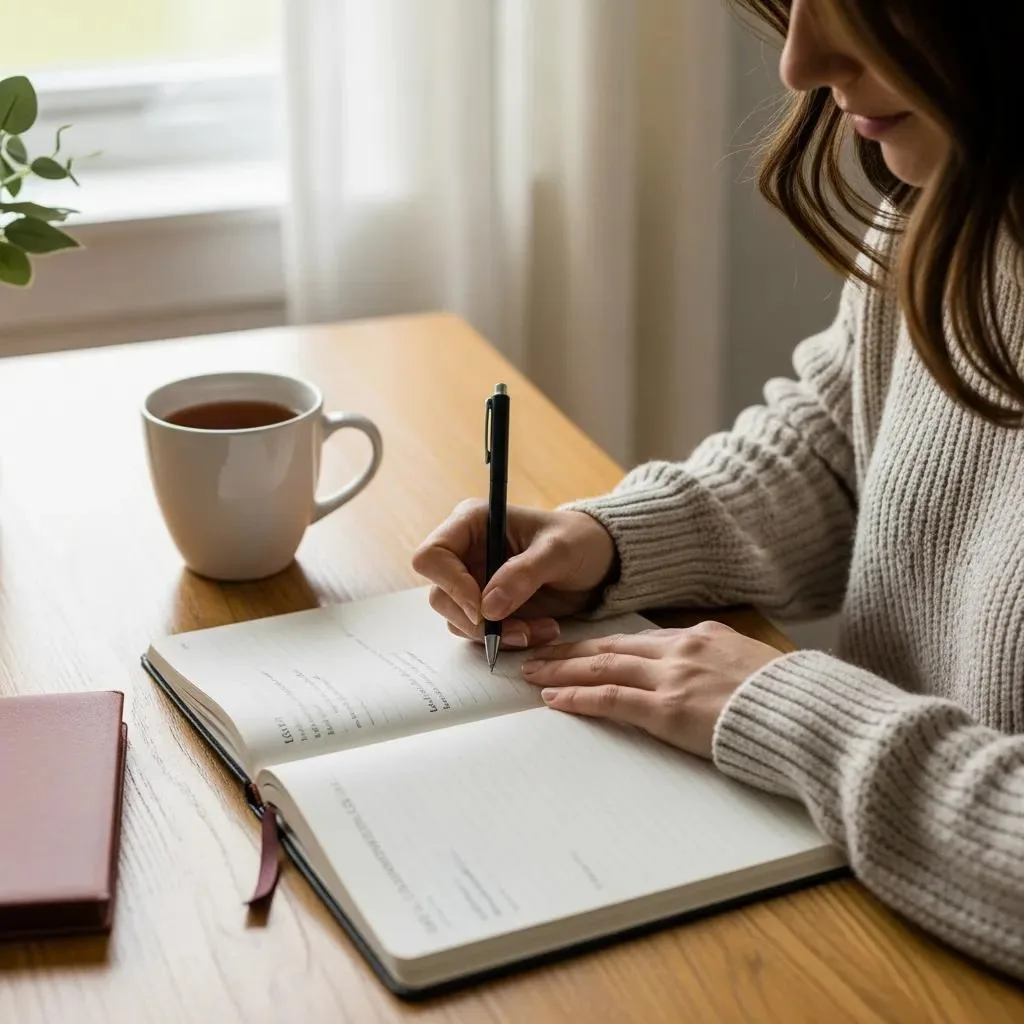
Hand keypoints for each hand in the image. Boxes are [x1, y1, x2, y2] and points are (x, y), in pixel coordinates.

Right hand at [412, 501, 616, 647]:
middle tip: (519, 630)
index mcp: (472, 523)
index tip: (481, 608)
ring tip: (540, 630)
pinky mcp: (488, 608)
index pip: (432, 556)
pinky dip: (509, 640)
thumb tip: (487, 608)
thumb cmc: (579, 541)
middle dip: (478, 621)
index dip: (450, 584)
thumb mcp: (558, 550)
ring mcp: (474, 583)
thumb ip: (523, 574)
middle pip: (440, 596)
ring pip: (459, 621)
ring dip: (498, 635)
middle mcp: (465, 553)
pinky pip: (481, 634)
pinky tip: (541, 631)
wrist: (600, 562)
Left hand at [520, 622, 780, 758]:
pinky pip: (611, 699)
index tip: (578, 648)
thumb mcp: (752, 668)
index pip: (639, 639)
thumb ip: (717, 667)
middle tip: (537, 653)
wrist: (808, 716)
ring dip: (562, 670)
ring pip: (602, 667)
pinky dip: (578, 697)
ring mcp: (673, 678)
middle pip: (611, 646)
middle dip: (570, 651)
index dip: (603, 644)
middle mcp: (682, 649)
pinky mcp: (668, 710)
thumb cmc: (789, 700)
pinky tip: (555, 699)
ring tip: (532, 674)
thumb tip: (699, 681)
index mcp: (703, 636)